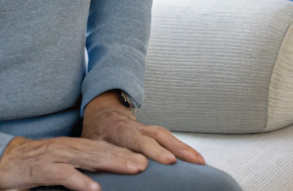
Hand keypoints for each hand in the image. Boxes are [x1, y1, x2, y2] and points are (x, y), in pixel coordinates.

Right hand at [0, 135, 146, 190]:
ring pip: (88, 159)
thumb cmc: (33, 164)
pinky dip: (80, 182)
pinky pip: (65, 176)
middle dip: (124, 157)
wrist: (1, 159)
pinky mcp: (43, 170)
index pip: (101, 148)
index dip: (122, 151)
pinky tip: (95, 190)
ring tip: (132, 169)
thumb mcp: (58, 163)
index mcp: (72, 147)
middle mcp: (67, 148)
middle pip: (100, 151)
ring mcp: (56, 157)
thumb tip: (98, 177)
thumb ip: (77, 167)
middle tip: (145, 163)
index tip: (143, 157)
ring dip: (112, 163)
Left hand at [81, 91, 204, 166]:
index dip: (153, 150)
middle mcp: (138, 129)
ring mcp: (148, 129)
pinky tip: (195, 159)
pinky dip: (184, 148)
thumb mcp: (91, 143)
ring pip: (167, 136)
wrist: (103, 112)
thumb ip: (98, 157)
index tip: (168, 161)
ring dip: (185, 148)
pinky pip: (170, 139)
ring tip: (201, 162)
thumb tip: (98, 178)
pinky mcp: (154, 133)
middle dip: (178, 148)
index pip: (138, 141)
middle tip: (195, 161)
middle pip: (160, 136)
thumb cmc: (96, 133)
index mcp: (121, 131)